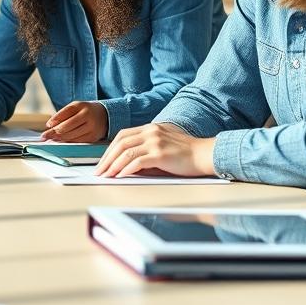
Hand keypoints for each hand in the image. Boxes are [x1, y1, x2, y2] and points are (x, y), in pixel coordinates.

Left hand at [41, 101, 107, 142]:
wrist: (104, 115)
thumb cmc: (85, 110)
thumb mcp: (75, 107)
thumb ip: (62, 114)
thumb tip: (50, 125)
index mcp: (82, 107)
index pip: (65, 114)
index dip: (55, 120)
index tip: (47, 126)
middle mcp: (87, 117)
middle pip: (66, 127)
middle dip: (54, 133)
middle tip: (44, 136)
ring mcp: (91, 129)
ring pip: (71, 136)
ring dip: (58, 139)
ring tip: (50, 139)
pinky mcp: (93, 138)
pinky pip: (77, 141)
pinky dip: (67, 142)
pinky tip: (60, 141)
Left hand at [94, 122, 215, 177]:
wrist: (205, 154)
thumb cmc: (186, 154)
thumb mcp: (163, 147)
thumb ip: (145, 151)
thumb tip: (127, 165)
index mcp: (150, 128)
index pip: (122, 136)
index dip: (110, 149)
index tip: (103, 161)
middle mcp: (151, 131)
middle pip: (120, 143)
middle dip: (107, 158)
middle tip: (99, 171)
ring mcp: (155, 141)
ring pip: (125, 152)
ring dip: (113, 165)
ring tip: (106, 176)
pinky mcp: (160, 154)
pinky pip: (136, 161)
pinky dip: (125, 169)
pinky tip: (120, 176)